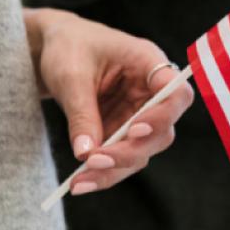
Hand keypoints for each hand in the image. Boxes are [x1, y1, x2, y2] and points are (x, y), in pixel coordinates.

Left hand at [24, 8, 194, 194]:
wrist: (54, 48)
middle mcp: (150, 91)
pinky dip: (103, 172)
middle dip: (129, 151)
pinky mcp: (122, 130)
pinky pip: (121, 157)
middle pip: (161, 131)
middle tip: (94, 162)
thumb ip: (82, 113)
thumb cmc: (68, 47)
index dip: (162, 116)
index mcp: (147, 62)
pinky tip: (80, 182)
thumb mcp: (70, 76)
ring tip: (80, 181)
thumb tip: (86, 154)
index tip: (133, 130)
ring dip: (114, 169)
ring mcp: (138, 113)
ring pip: (142, 151)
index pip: (176, 93)